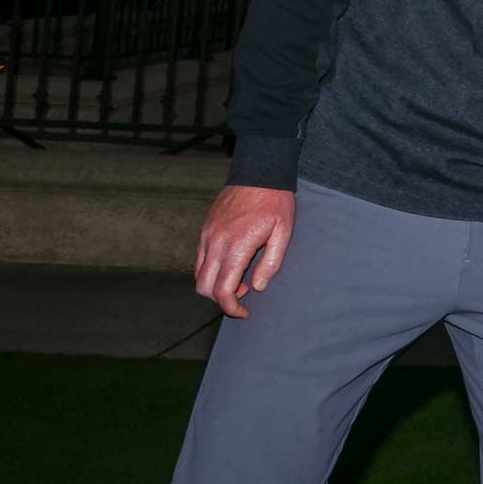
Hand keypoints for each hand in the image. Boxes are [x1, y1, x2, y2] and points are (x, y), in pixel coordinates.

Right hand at [195, 185, 295, 317]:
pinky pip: (200, 258)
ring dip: (214, 285)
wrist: (259, 171)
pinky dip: (211, 269)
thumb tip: (258, 287)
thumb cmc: (275, 202)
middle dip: (221, 299)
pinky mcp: (205, 229)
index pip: (222, 290)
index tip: (244, 312)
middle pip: (204, 287)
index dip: (231, 308)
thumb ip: (271, 263)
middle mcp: (215, 243)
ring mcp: (207, 235)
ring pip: (198, 274)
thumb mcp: (283, 232)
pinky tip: (231, 263)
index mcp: (236, 246)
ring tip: (240, 278)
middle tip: (243, 295)